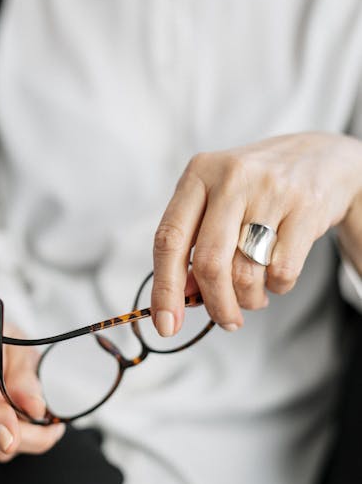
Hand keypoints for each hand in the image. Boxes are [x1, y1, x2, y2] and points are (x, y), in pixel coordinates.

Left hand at [152, 132, 361, 333]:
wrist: (318, 158)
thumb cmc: (254, 191)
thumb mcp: (216, 204)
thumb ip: (193, 245)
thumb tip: (182, 299)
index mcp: (198, 174)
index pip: (169, 239)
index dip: (164, 289)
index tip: (166, 325)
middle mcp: (231, 178)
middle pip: (209, 263)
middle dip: (215, 305)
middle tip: (225, 321)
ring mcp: (270, 190)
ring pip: (245, 273)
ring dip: (247, 300)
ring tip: (253, 296)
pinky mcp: (305, 207)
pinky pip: (281, 272)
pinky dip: (276, 288)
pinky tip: (275, 277)